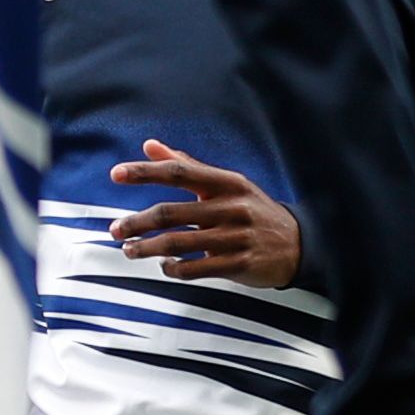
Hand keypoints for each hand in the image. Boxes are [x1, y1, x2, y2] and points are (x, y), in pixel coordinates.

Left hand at [109, 140, 299, 288]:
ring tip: (129, 249)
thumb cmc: (252, 211)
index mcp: (227, 183)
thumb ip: (187, 165)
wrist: (298, 245)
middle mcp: (233, 207)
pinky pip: (195, 269)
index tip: (116, 174)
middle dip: (136, 222)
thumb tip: (150, 145)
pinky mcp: (240, 263)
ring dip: (146, 248)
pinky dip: (172, 268)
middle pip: (171, 212)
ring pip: (178, 243)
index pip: (179, 172)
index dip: (145, 172)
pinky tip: (164, 265)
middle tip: (115, 229)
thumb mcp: (226, 185)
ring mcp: (237, 237)